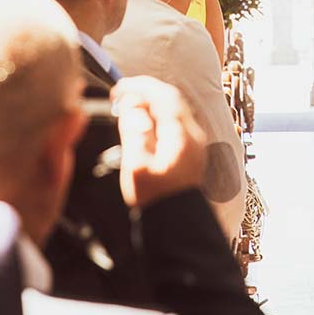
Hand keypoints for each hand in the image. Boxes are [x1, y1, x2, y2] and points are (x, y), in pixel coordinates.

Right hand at [111, 75, 206, 208]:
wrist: (178, 228)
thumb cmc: (156, 201)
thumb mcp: (137, 167)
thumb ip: (135, 133)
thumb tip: (133, 106)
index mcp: (181, 135)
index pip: (163, 96)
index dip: (140, 86)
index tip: (118, 89)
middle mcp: (194, 135)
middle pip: (172, 100)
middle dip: (146, 92)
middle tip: (121, 96)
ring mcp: (196, 145)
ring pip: (175, 111)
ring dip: (152, 104)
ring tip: (128, 109)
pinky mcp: (192, 154)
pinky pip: (176, 124)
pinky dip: (159, 116)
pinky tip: (143, 125)